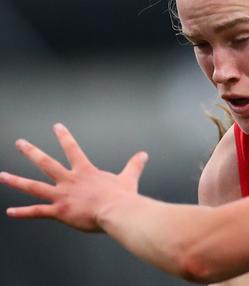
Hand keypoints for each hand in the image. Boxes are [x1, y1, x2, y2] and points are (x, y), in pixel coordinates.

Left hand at [0, 123, 147, 231]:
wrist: (118, 211)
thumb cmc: (123, 196)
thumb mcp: (129, 178)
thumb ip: (134, 165)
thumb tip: (144, 154)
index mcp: (85, 171)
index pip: (72, 149)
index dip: (64, 136)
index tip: (56, 126)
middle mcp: (69, 180)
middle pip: (46, 163)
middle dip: (31, 152)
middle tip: (19, 143)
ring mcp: (62, 196)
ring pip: (34, 186)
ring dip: (16, 181)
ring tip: (1, 175)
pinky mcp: (59, 212)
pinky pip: (38, 212)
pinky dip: (23, 212)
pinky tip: (10, 212)